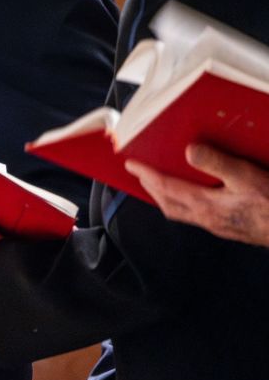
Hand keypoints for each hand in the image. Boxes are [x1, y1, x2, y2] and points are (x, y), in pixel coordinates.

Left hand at [129, 145, 268, 247]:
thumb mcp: (247, 177)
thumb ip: (218, 163)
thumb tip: (190, 151)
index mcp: (205, 205)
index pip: (165, 188)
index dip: (146, 174)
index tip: (131, 164)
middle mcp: (208, 218)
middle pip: (168, 204)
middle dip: (152, 188)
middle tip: (141, 174)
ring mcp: (218, 226)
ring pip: (182, 212)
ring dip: (168, 197)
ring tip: (162, 184)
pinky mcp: (230, 228)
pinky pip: (198, 215)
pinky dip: (187, 203)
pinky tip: (198, 197)